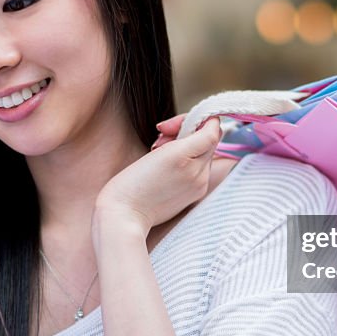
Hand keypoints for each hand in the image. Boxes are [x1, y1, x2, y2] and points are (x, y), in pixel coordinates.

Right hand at [96, 116, 221, 235]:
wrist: (123, 215)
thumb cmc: (135, 183)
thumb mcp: (165, 152)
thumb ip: (196, 138)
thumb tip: (213, 126)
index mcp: (193, 161)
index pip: (212, 129)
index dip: (191, 120)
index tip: (170, 126)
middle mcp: (201, 175)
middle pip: (206, 141)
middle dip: (184, 133)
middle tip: (159, 139)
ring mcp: (198, 187)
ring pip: (200, 154)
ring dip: (182, 148)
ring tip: (157, 153)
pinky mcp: (192, 196)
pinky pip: (195, 169)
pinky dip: (183, 163)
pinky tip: (163, 167)